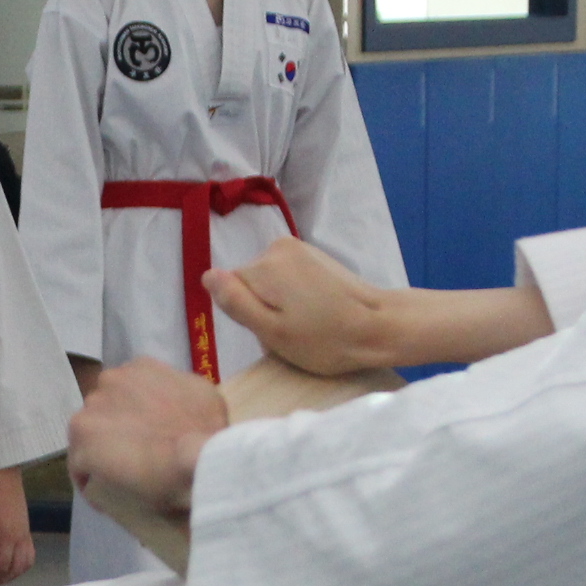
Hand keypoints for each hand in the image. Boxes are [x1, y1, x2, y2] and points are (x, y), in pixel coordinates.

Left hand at [0, 467, 36, 584]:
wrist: (1, 474)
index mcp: (8, 536)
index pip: (2, 566)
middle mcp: (21, 538)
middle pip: (18, 568)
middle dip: (3, 578)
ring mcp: (26, 533)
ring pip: (27, 562)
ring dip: (14, 572)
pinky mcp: (27, 528)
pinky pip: (29, 552)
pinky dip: (20, 562)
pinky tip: (8, 560)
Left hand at [67, 360, 225, 527]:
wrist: (198, 461)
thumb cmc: (206, 432)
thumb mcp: (203, 396)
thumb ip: (178, 392)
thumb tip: (173, 405)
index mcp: (138, 369)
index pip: (123, 393)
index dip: (132, 418)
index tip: (146, 437)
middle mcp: (110, 382)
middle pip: (104, 413)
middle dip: (115, 434)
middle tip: (136, 460)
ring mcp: (92, 412)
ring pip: (88, 440)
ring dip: (101, 458)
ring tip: (121, 483)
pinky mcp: (82, 445)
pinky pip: (81, 470)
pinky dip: (92, 485)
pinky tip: (108, 502)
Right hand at [206, 237, 394, 374]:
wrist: (379, 326)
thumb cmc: (324, 339)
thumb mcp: (272, 331)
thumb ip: (236, 302)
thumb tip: (207, 276)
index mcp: (265, 265)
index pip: (231, 290)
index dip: (247, 314)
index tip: (272, 330)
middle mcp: (278, 247)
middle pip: (250, 283)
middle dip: (264, 309)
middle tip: (291, 333)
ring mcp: (300, 249)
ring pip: (269, 283)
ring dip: (280, 305)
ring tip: (306, 324)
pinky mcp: (315, 256)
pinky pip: (288, 278)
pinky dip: (296, 297)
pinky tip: (316, 312)